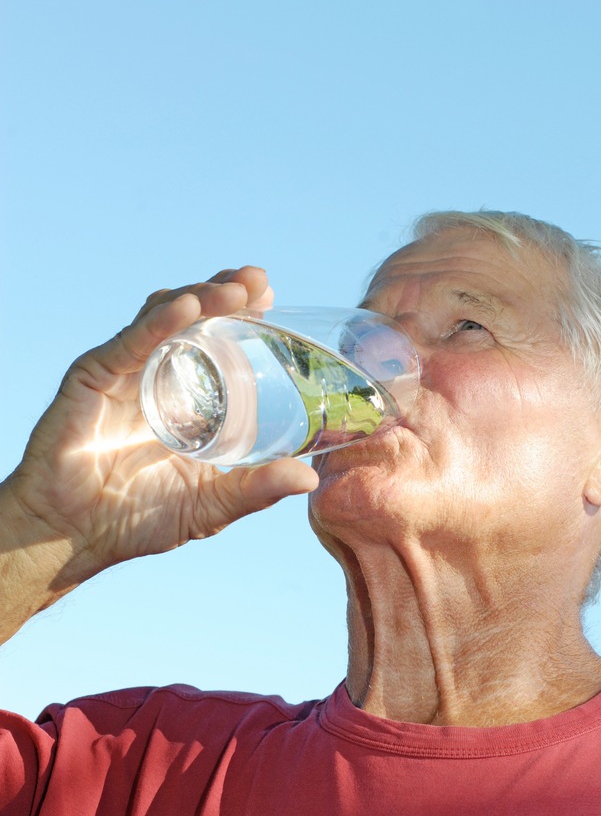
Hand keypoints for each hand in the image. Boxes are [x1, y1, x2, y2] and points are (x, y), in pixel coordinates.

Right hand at [3, 267, 318, 585]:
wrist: (75, 535)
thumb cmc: (138, 520)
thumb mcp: (210, 505)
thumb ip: (255, 490)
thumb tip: (309, 480)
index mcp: (186, 399)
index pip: (217, 344)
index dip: (243, 317)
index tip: (272, 300)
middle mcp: (157, 377)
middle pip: (193, 320)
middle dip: (227, 294)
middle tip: (259, 281)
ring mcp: (125, 373)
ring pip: (163, 319)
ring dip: (201, 298)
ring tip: (236, 289)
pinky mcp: (94, 378)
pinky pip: (130, 342)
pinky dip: (159, 322)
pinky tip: (186, 307)